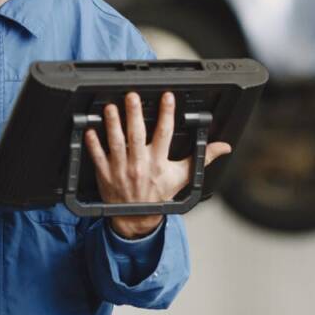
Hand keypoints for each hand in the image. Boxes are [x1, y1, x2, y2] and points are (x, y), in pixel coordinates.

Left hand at [84, 91, 231, 238]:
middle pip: (136, 135)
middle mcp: (140, 164)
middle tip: (132, 96)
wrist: (137, 219)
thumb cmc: (159, 195)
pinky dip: (93, 144)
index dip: (166, 114)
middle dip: (134, 114)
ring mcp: (121, 169)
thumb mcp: (183, 177)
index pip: (164, 134)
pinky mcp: (105, 174)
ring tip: (111, 108)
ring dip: (113, 125)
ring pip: (116, 143)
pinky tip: (90, 130)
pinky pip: (98, 157)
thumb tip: (223, 147)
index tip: (167, 97)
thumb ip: (202, 159)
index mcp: (159, 163)